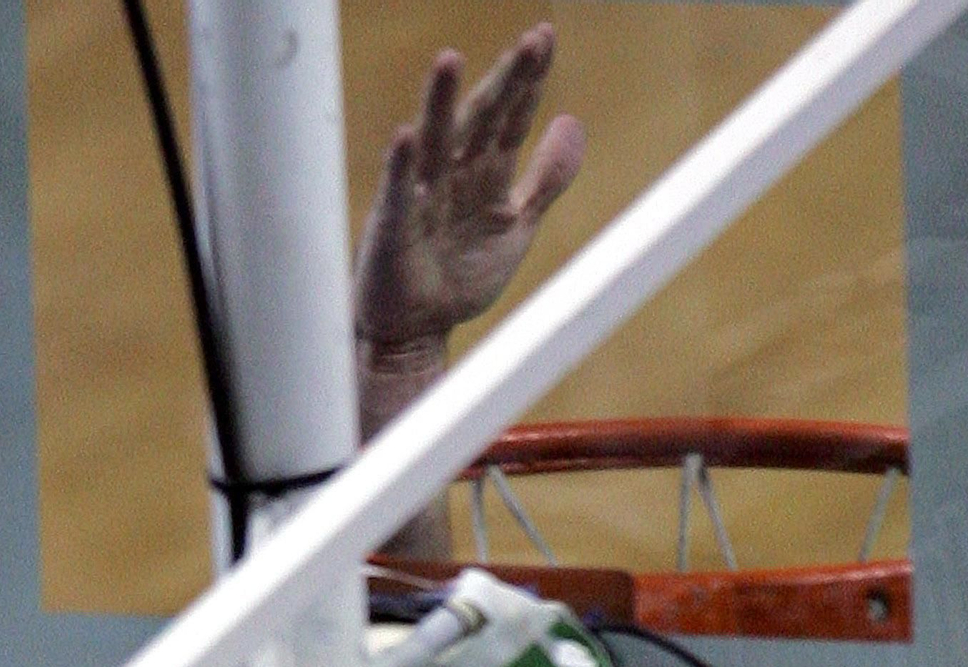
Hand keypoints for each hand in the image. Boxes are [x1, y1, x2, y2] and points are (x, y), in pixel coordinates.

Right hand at [353, 24, 585, 350]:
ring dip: (441, 103)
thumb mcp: (515, 225)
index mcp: (487, 173)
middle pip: (482, 119)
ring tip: (450, 59)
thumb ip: (545, 179)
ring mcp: (422, 195)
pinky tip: (407, 137)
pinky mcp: (394, 225)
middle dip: (506, 82)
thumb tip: (573, 123)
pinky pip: (398, 192)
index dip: (530, 82)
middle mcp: (454, 174)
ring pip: (435, 141)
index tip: (545, 38)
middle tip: (530, 42)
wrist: (420, 328)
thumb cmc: (460, 274)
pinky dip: (401, 167)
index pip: (512, 118)